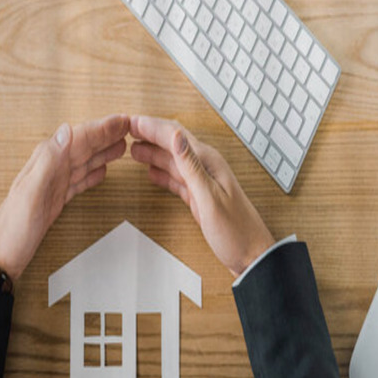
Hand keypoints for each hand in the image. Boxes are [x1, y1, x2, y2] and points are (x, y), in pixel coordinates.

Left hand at [0, 114, 129, 281]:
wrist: (1, 256)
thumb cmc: (13, 228)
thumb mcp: (31, 192)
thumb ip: (49, 160)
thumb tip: (66, 130)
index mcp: (46, 163)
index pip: (79, 138)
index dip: (102, 128)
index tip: (122, 120)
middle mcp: (51, 170)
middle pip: (84, 146)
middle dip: (106, 135)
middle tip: (128, 126)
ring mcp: (54, 185)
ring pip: (85, 162)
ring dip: (103, 152)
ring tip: (121, 145)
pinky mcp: (56, 200)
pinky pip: (80, 181)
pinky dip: (94, 174)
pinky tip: (102, 172)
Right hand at [129, 115, 274, 276]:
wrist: (251, 255)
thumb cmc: (235, 231)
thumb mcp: (209, 197)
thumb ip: (191, 166)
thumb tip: (177, 136)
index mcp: (208, 163)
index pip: (175, 135)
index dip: (151, 127)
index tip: (130, 122)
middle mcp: (205, 168)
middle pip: (172, 144)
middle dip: (149, 135)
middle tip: (126, 130)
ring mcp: (202, 182)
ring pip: (172, 161)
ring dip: (152, 153)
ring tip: (132, 148)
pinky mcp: (199, 197)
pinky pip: (177, 179)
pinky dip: (162, 174)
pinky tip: (151, 173)